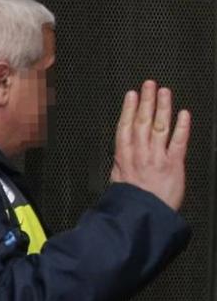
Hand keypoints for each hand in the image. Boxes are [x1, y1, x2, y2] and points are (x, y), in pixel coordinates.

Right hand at [110, 80, 189, 210]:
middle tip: (149, 85)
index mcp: (124, 156)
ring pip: (160, 126)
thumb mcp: (117, 180)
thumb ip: (121, 164)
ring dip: (162, 107)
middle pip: (143, 121)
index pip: (126, 126)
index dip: (129, 109)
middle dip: (146, 101)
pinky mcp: (173, 164)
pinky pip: (178, 142)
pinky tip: (183, 115)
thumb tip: (120, 156)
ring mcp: (157, 156)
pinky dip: (181, 127)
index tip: (132, 95)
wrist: (142, 215)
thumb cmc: (130, 202)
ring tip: (164, 92)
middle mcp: (141, 152)